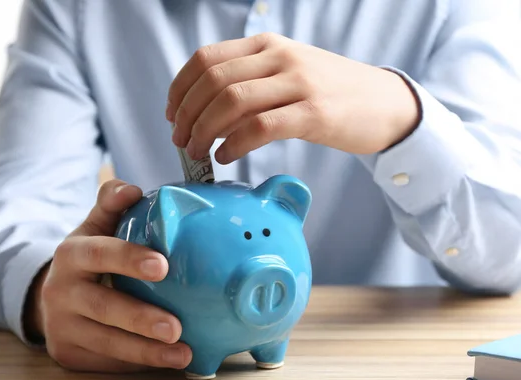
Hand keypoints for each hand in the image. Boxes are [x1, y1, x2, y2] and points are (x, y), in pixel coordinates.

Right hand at [24, 180, 191, 372]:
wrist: (52, 296)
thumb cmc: (88, 257)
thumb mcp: (94, 227)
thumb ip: (111, 205)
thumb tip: (130, 188)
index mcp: (71, 254)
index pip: (98, 253)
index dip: (128, 259)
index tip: (163, 266)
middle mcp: (60, 291)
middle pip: (102, 307)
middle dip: (139, 318)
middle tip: (176, 327)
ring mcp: (62, 327)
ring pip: (105, 343)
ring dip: (146, 352)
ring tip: (182, 354)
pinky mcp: (68, 354)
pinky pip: (105, 362)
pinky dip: (137, 364)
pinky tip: (165, 363)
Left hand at [166, 32, 419, 163]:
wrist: (384, 103)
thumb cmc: (330, 93)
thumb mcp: (287, 73)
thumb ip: (249, 83)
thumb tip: (205, 113)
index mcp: (267, 45)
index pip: (205, 58)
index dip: (180, 89)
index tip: (172, 115)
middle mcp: (279, 57)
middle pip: (212, 81)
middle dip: (187, 115)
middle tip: (180, 141)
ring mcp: (298, 83)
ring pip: (231, 102)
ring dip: (204, 131)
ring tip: (197, 153)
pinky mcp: (315, 113)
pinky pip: (260, 127)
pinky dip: (234, 144)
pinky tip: (225, 157)